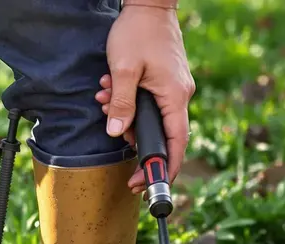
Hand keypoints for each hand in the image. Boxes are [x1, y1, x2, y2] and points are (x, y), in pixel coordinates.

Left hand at [95, 6, 194, 191]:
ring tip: (104, 98)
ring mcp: (173, 88)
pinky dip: (128, 101)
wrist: (148, 3)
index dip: (165, 167)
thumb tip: (118, 134)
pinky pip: (148, 102)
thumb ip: (121, 104)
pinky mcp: (165, 81)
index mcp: (175, 96)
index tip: (149, 185)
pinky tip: (110, 89)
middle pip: (162, 134)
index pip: (176, 143)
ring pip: (150, 117)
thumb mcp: (124, 70)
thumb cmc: (138, 31)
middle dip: (135, 141)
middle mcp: (179, 95)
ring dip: (125, 115)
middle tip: (118, 152)